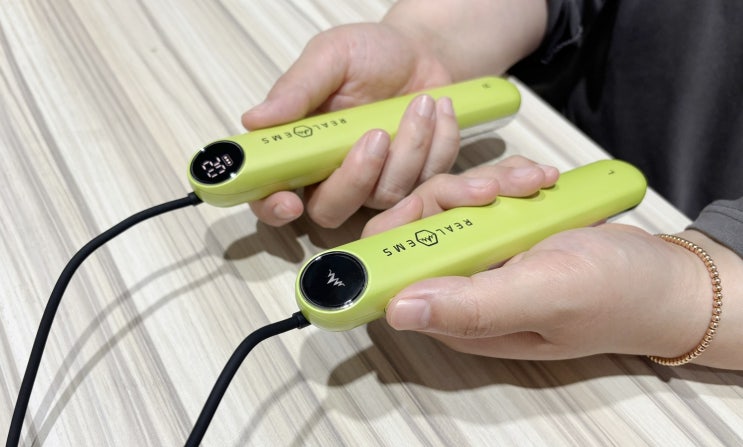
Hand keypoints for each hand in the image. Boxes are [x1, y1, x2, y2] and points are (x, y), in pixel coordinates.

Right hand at [243, 23, 456, 227]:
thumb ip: (297, 89)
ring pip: (386, 196)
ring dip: (410, 147)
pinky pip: (429, 183)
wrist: (424, 52)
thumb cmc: (371, 54)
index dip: (273, 208)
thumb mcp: (331, 56)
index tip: (289, 202)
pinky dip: (440, 142)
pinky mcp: (417, 184)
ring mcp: (376, 186)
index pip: (270, 195)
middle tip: (377, 134)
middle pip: (331, 211)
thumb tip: (254, 120)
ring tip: (420, 103)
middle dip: (356, 178)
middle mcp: (333, 176)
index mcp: (301, 149)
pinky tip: (439, 109)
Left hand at [374, 160, 742, 368]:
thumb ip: (474, 306)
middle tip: (500, 191)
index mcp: (459, 318)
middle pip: (416, 227)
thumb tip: (397, 310)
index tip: (445, 202)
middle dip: (456, 195)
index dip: (402, 232)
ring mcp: (480, 259)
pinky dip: (507, 180)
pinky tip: (539, 182)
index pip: (394, 275)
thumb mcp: (546, 296)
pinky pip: (480, 195)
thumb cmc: (614, 295)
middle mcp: (460, 290)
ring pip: (449, 202)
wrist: (662, 276)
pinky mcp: (499, 235)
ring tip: (536, 185)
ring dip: (489, 183)